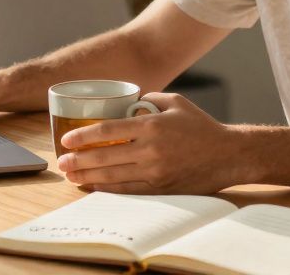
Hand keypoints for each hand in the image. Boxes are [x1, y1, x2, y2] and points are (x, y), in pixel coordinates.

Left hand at [55, 92, 242, 194]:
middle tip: (61, 162)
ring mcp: (155, 171)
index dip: (83, 136)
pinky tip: (93, 186)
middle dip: (79, 160)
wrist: (228, 154)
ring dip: (88, 176)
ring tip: (71, 175)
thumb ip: (148, 98)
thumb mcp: (175, 102)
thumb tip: (125, 101)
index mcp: (151, 125)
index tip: (67, 139)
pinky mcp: (161, 188)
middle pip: (105, 156)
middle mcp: (151, 149)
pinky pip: (128, 190)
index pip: (108, 130)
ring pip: (113, 176)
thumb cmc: (200, 126)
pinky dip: (108, 189)